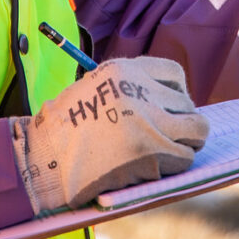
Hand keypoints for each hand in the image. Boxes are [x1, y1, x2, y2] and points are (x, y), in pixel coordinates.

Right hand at [11, 56, 209, 214]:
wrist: (42, 159)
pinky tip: (157, 168)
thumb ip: (130, 89)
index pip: (174, 74)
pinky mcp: (150, 152)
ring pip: (196, 131)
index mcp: (125, 70)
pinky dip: (176, 164)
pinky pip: (184, 157)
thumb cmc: (64, 128)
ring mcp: (148, 121)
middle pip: (187, 104)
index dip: (178, 93)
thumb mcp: (95, 88)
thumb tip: (170, 105)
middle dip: (183, 122)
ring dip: (185, 143)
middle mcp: (141, 90)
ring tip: (169, 153)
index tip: (172, 108)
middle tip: (170, 137)